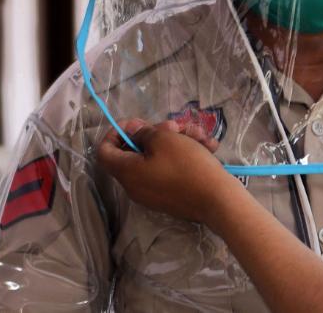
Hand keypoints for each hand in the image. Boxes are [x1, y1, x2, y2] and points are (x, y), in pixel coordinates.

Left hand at [96, 118, 241, 224]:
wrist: (218, 200)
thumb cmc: (187, 166)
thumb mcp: (165, 140)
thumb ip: (143, 132)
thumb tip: (132, 131)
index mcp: (127, 172)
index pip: (104, 151)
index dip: (116, 132)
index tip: (138, 122)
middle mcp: (135, 184)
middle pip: (137, 151)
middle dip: (159, 133)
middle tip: (178, 126)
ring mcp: (154, 191)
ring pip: (159, 157)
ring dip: (178, 141)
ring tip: (200, 135)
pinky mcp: (172, 194)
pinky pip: (171, 169)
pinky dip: (186, 155)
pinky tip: (207, 147)